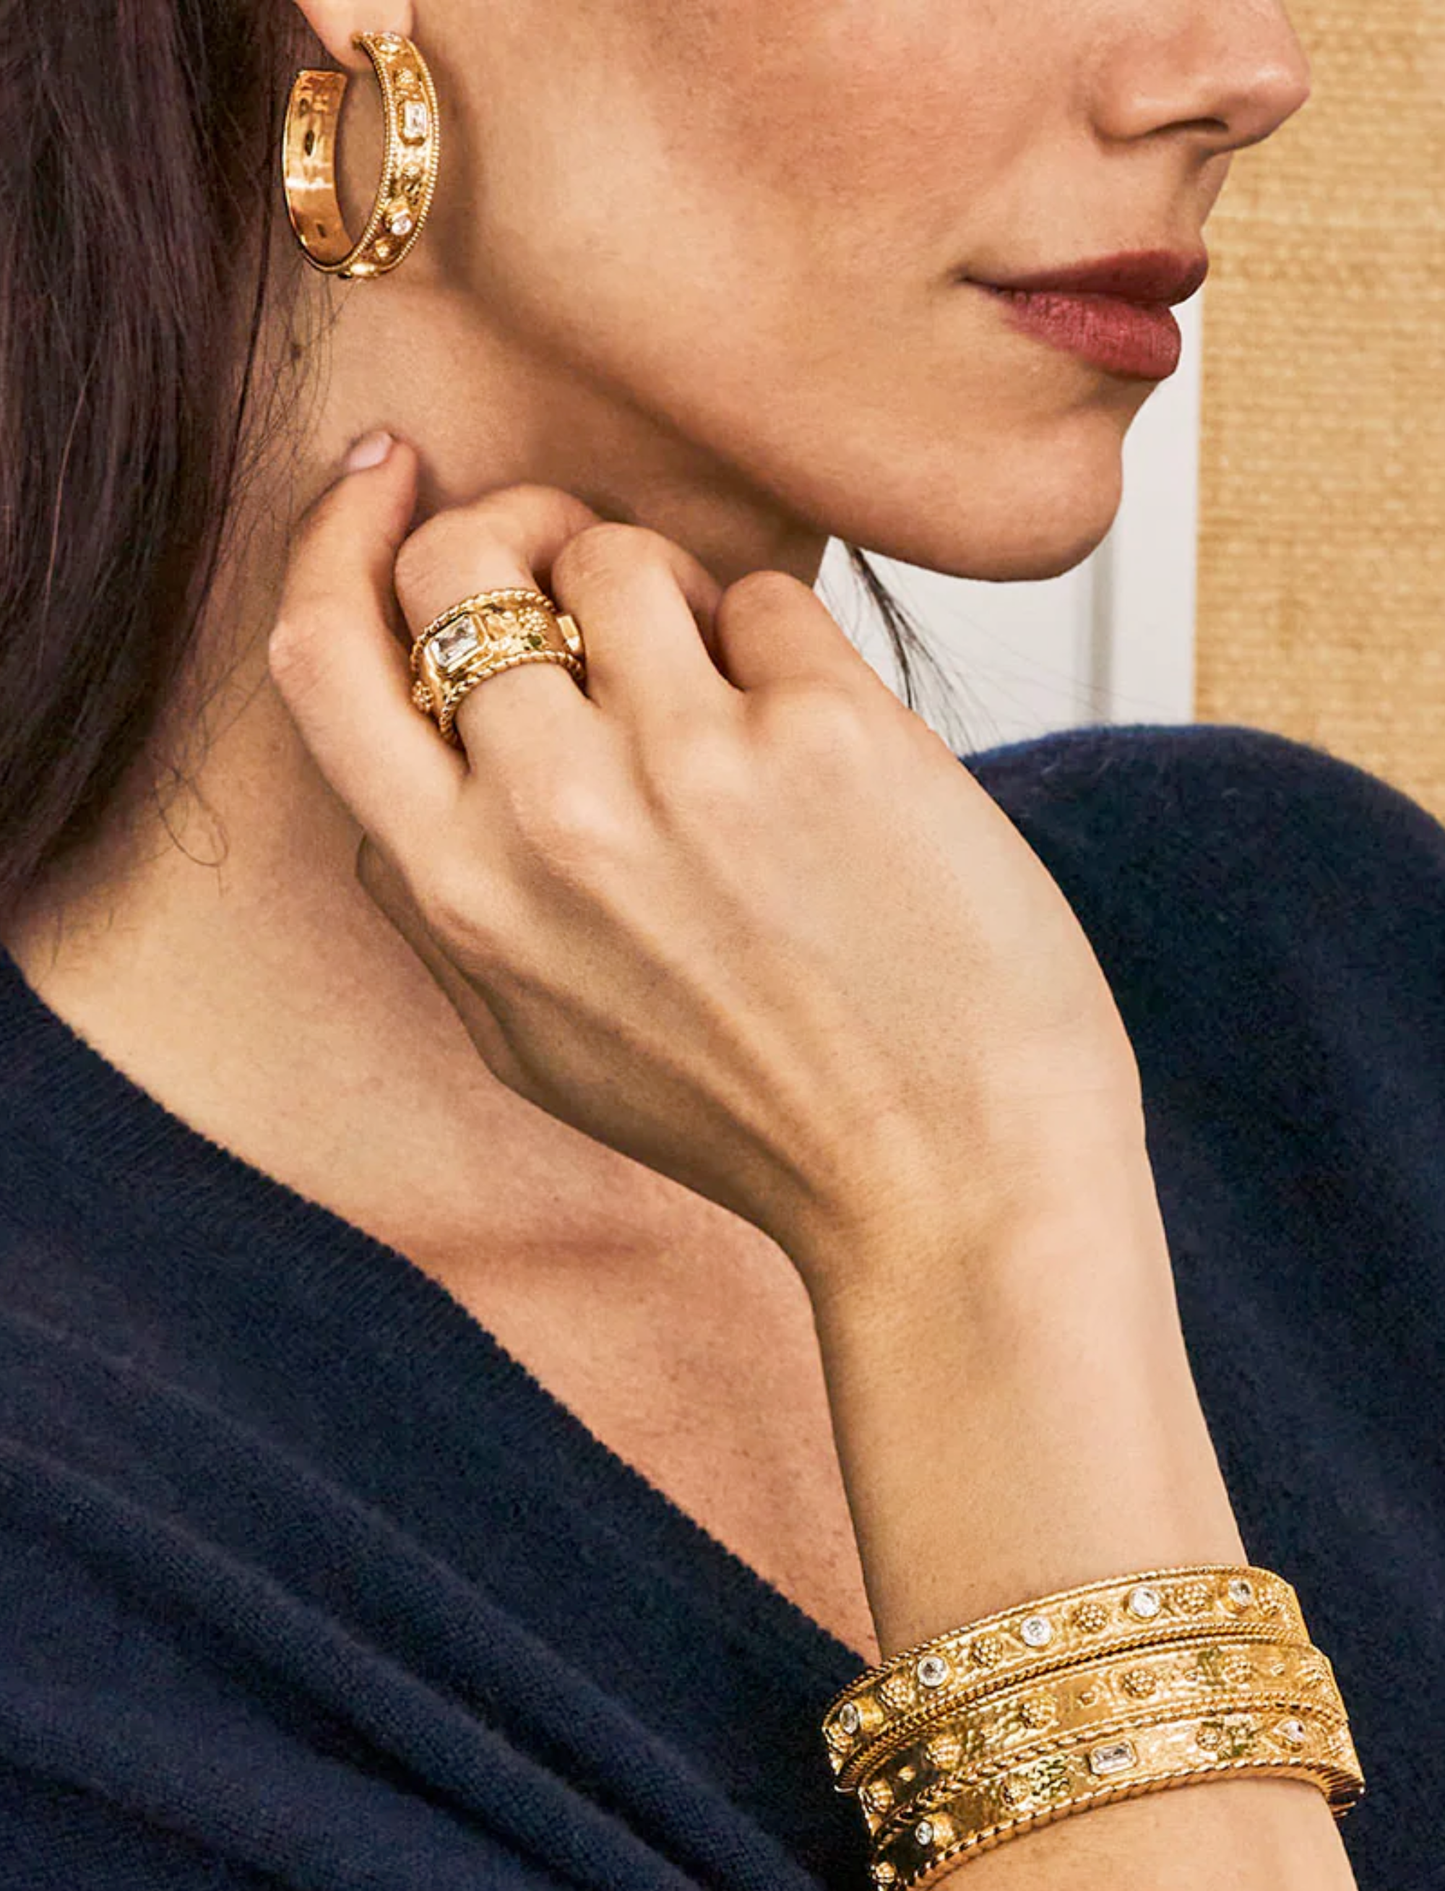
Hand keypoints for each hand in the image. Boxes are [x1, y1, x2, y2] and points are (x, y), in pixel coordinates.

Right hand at [267, 442, 1145, 1288]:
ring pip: (619, 552)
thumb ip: (440, 899)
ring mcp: (689, 765)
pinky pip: (768, 602)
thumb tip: (399, 749)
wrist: (947, 1182)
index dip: (336, 538)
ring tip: (733, 707)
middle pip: (464, 558)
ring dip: (670, 599)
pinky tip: (826, 761)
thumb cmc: (751, 1115)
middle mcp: (551, 818)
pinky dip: (788, 657)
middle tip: (577, 570)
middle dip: (513, 529)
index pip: (322, 654)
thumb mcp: (535, 1044)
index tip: (384, 477)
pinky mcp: (826, 733)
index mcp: (459, 895)